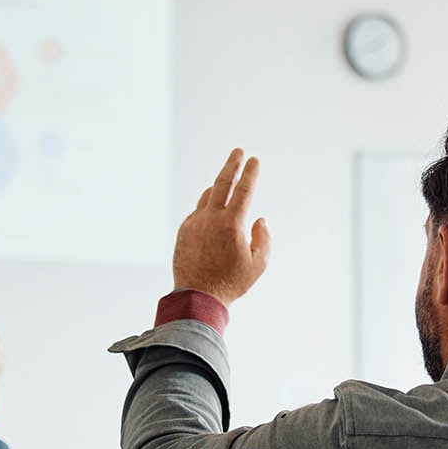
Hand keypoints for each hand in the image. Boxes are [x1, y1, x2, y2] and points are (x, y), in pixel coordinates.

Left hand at [171, 148, 269, 304]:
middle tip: (238, 152)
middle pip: (222, 182)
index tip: (254, 160)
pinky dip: (207, 207)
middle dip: (232, 164)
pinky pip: (197, 212)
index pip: (244, 190)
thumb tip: (260, 219)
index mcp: (231, 224)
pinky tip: (212, 210)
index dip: (251, 173)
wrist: (197, 297)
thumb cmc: (231, 283)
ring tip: (227, 181)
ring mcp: (194, 223)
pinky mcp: (184, 231)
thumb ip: (263, 238)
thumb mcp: (258, 264)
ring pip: (207, 197)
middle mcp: (211, 218)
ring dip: (218, 186)